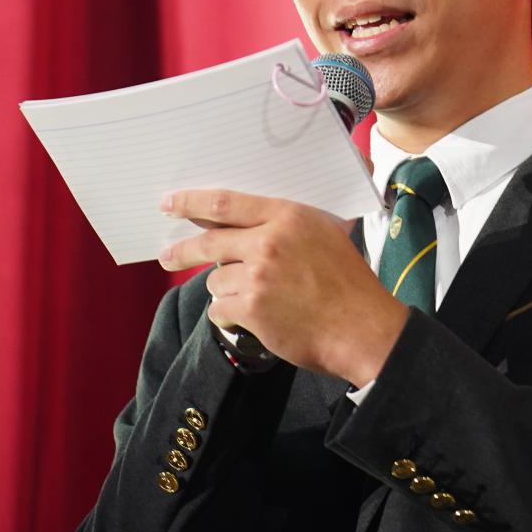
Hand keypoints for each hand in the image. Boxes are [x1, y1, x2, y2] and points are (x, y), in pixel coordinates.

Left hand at [158, 189, 407, 383]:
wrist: (363, 329)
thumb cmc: (350, 284)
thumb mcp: (326, 237)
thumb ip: (287, 228)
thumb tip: (244, 228)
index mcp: (288, 217)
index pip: (226, 203)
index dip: (192, 202)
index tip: (171, 204)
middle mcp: (269, 242)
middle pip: (208, 242)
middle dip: (182, 250)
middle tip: (168, 255)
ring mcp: (258, 276)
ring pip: (216, 280)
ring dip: (227, 291)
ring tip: (254, 300)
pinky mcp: (252, 309)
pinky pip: (220, 309)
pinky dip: (229, 315)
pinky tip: (251, 318)